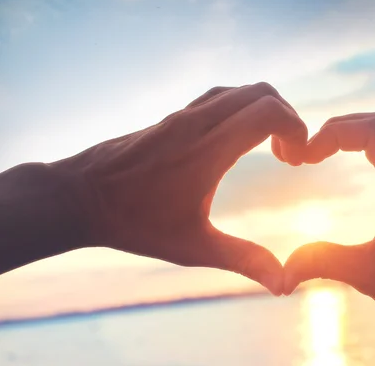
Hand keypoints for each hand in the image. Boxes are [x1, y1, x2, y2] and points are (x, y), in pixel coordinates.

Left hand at [55, 83, 306, 294]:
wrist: (77, 196)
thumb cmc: (133, 223)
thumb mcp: (192, 247)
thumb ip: (243, 260)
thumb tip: (283, 284)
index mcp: (208, 150)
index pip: (267, 110)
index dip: (296, 127)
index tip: (296, 159)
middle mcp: (198, 122)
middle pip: (260, 91)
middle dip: (287, 116)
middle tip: (288, 154)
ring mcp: (183, 115)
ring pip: (239, 90)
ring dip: (264, 110)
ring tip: (269, 147)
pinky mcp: (173, 116)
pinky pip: (219, 97)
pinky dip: (242, 109)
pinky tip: (236, 142)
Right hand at [283, 113, 374, 364]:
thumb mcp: (367, 275)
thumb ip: (321, 262)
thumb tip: (281, 271)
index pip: (373, 130)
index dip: (334, 132)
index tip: (305, 155)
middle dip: (343, 127)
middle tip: (311, 147)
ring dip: (359, 137)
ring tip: (326, 151)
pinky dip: (373, 153)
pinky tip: (357, 172)